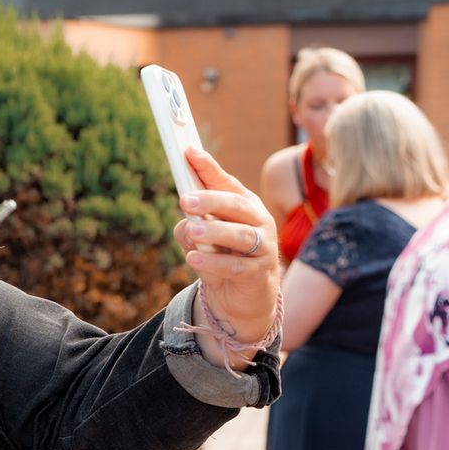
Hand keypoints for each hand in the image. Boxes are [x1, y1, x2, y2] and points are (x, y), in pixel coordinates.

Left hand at [174, 148, 280, 367]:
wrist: (243, 298)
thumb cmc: (221, 258)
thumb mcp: (201, 240)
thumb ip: (191, 228)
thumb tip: (186, 224)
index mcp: (244, 206)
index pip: (226, 182)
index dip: (208, 167)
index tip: (188, 151)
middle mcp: (259, 221)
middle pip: (236, 205)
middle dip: (210, 199)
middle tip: (185, 199)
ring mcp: (263, 247)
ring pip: (239, 235)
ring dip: (214, 231)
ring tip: (192, 230)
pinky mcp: (260, 273)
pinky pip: (236, 267)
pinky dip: (213, 263)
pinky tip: (193, 259)